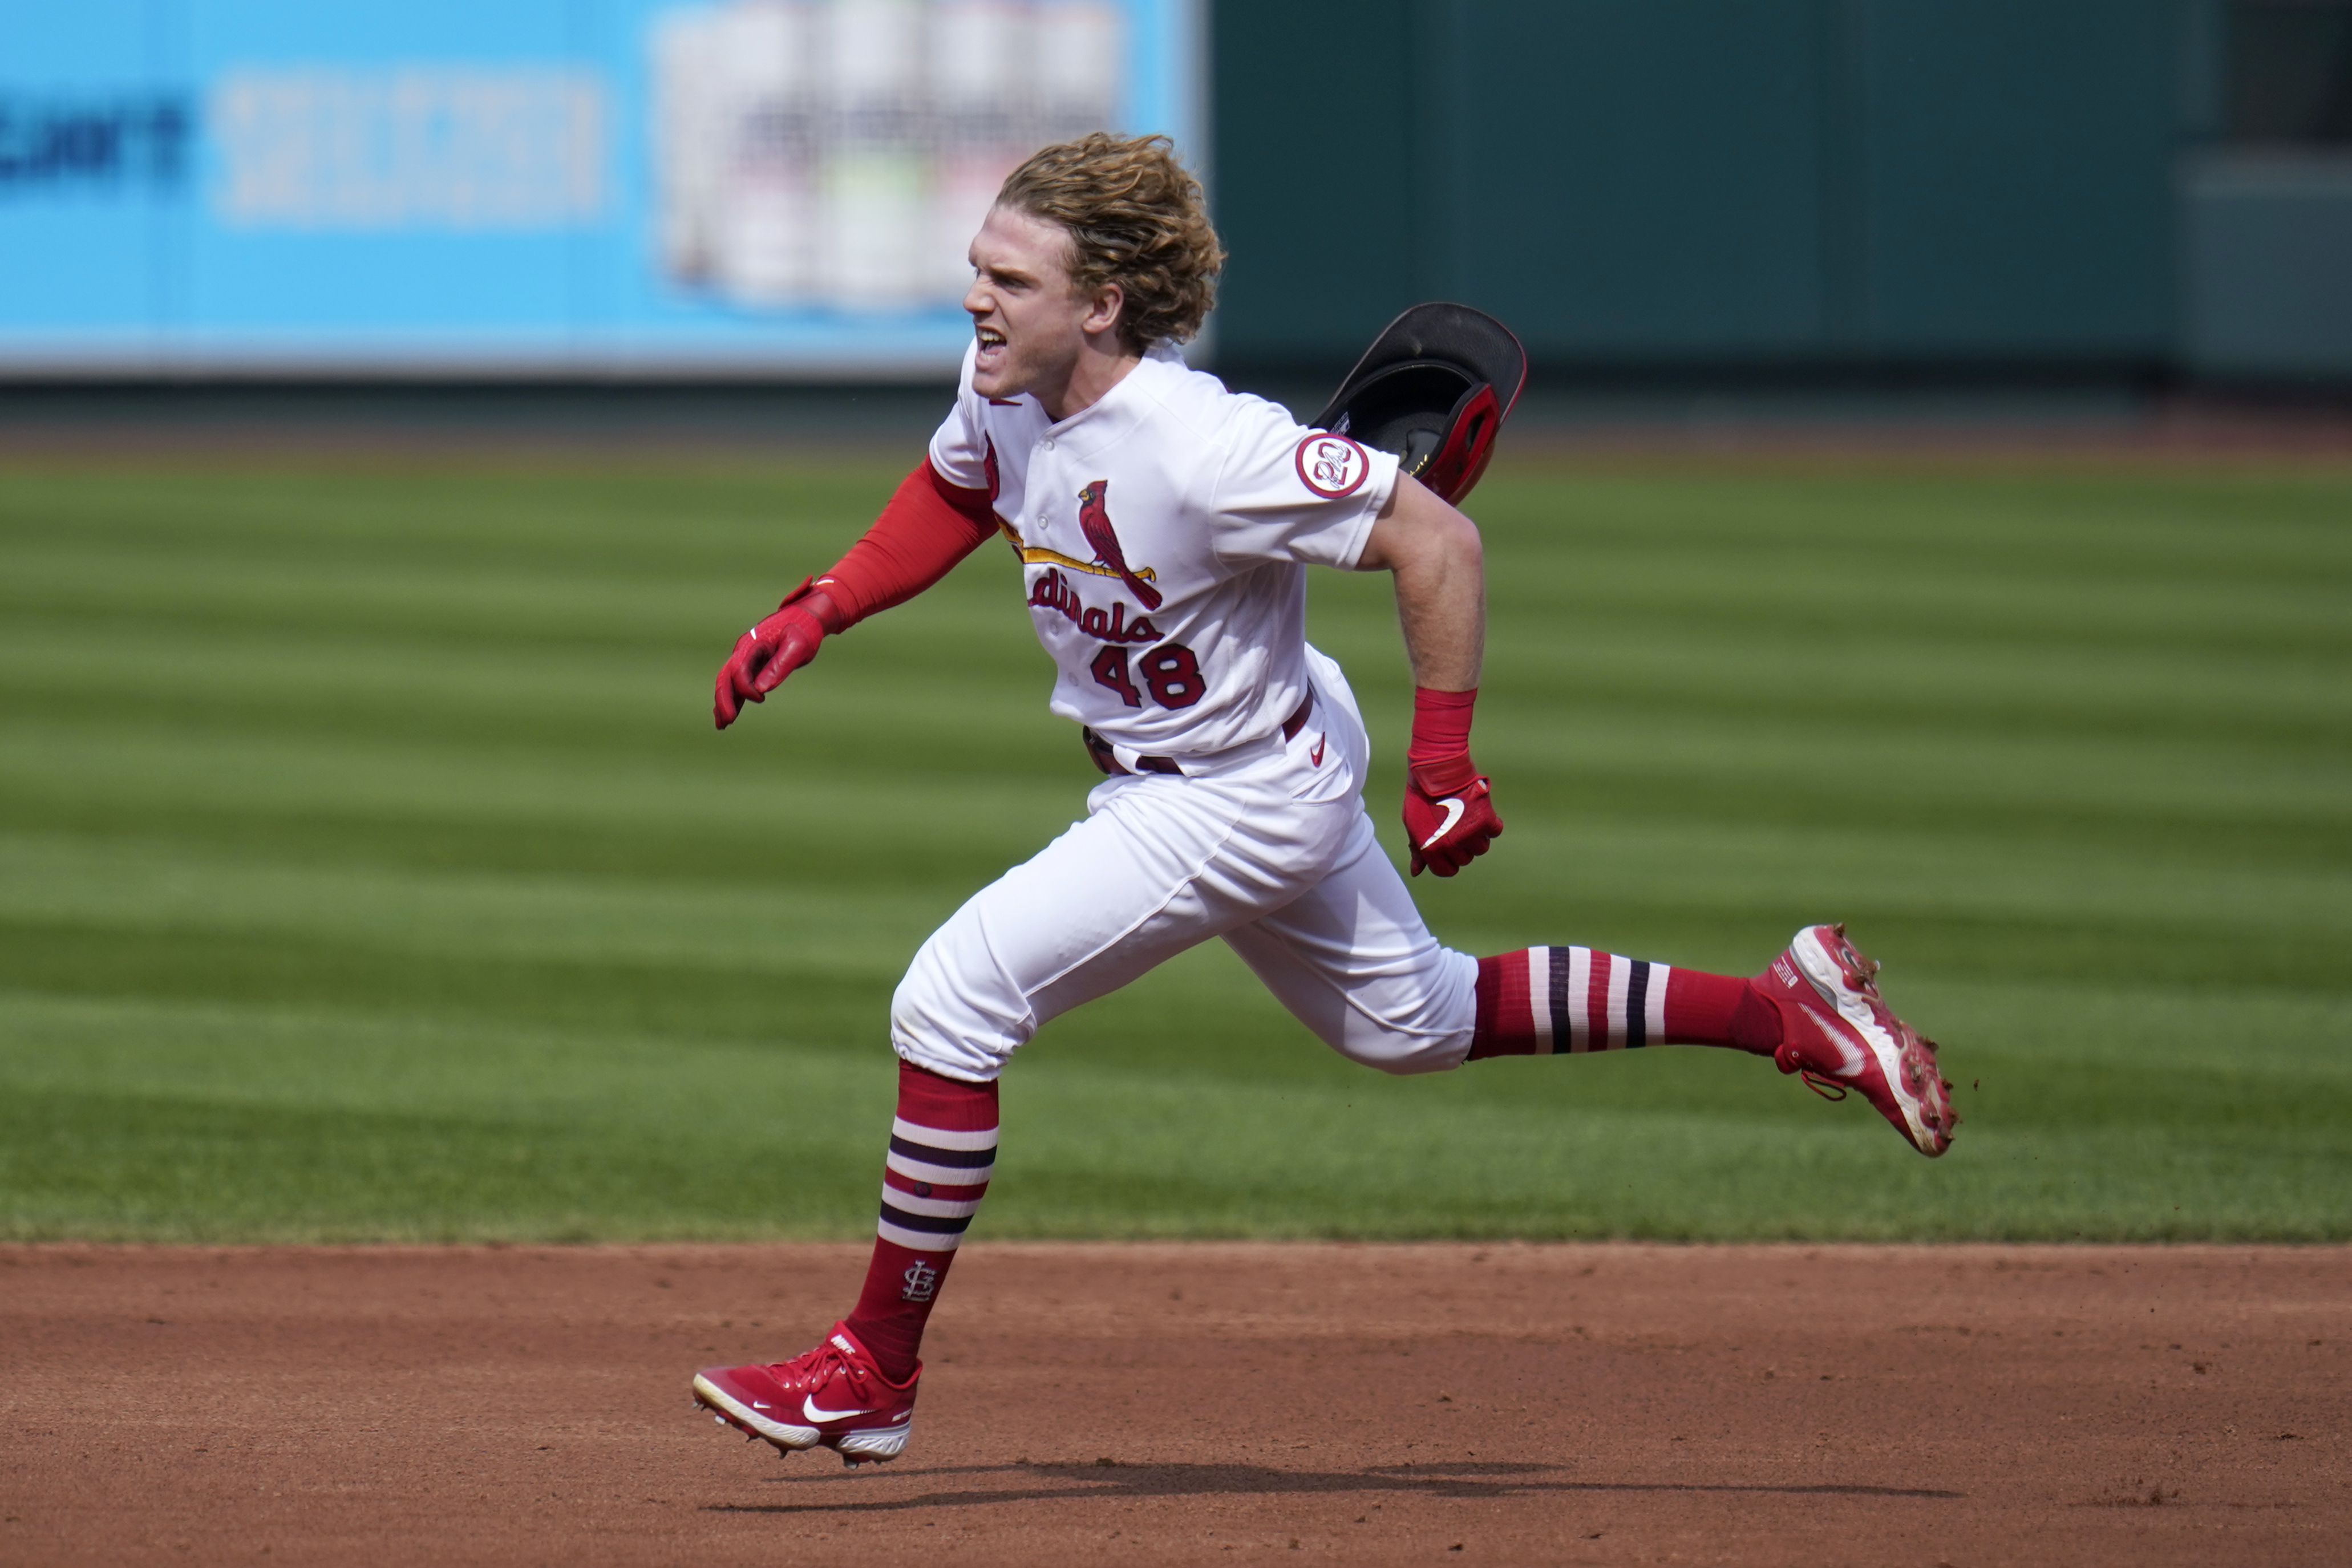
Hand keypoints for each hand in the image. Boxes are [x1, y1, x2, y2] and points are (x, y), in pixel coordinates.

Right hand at [714, 580, 837, 729]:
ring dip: (723, 702)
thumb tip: (762, 689)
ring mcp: (746, 657)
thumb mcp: (797, 646)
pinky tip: (729, 714)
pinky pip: (737, 683)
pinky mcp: (752, 664)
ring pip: (728, 681)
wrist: (805, 617)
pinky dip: (732, 697)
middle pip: (725, 677)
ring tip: (722, 725)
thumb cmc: (804, 630)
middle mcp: (744, 650)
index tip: (761, 699)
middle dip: (723, 700)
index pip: (739, 669)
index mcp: (753, 643)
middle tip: (726, 722)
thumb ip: (780, 666)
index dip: (745, 687)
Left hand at [1402, 761, 1502, 876]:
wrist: (1435, 771)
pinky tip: (1480, 814)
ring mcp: (1471, 833)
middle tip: (1455, 828)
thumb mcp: (1412, 825)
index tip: (1446, 848)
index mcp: (1433, 849)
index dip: (1447, 861)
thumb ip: (1417, 850)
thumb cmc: (1421, 797)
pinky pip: (1494, 831)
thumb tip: (1416, 872)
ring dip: (1476, 837)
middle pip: (1465, 859)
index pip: (1447, 871)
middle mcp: (1453, 845)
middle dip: (1460, 848)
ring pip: (1481, 848)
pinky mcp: (1485, 819)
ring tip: (1467, 820)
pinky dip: (1490, 825)